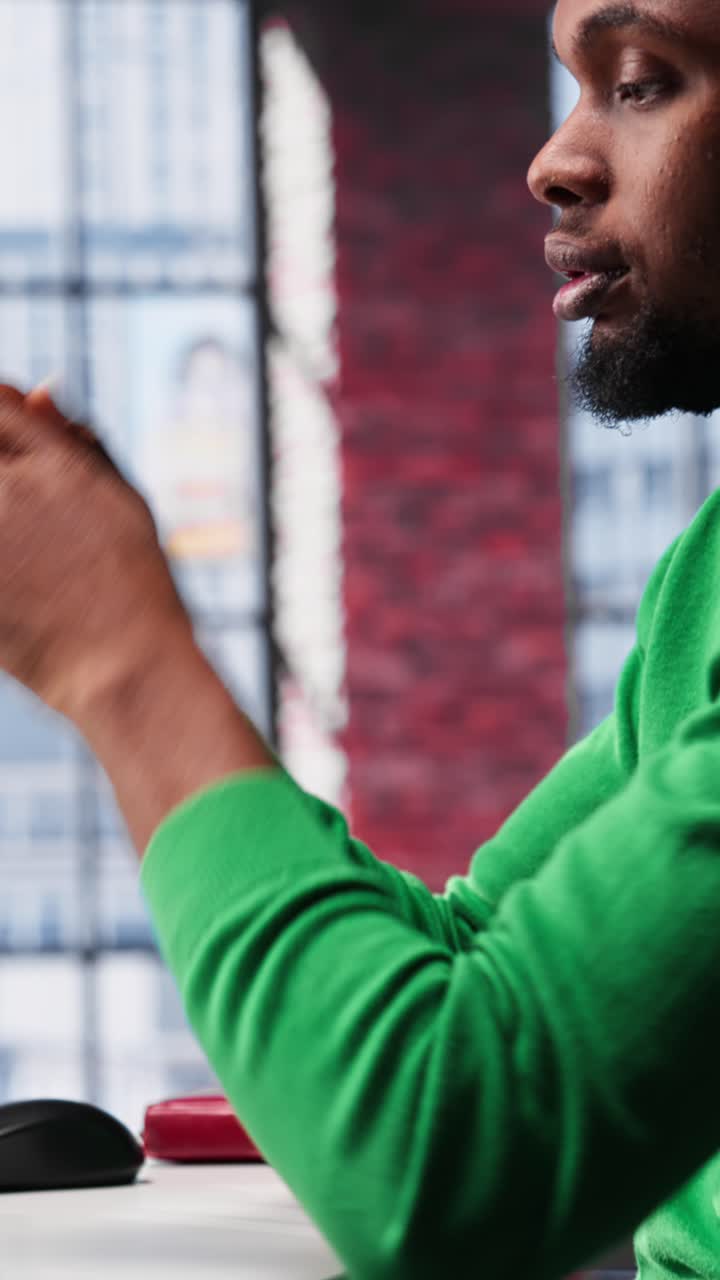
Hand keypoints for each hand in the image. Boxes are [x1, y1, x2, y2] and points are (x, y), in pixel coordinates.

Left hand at [0, 383, 193, 721]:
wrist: (120, 667)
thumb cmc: (133, 585)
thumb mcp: (121, 500)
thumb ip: (74, 443)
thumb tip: (37, 393)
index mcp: (54, 463)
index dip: (0, 416)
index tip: (10, 446)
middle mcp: (9, 490)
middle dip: (1, 466)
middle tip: (22, 509)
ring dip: (4, 515)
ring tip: (24, 547)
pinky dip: (2, 551)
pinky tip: (18, 572)